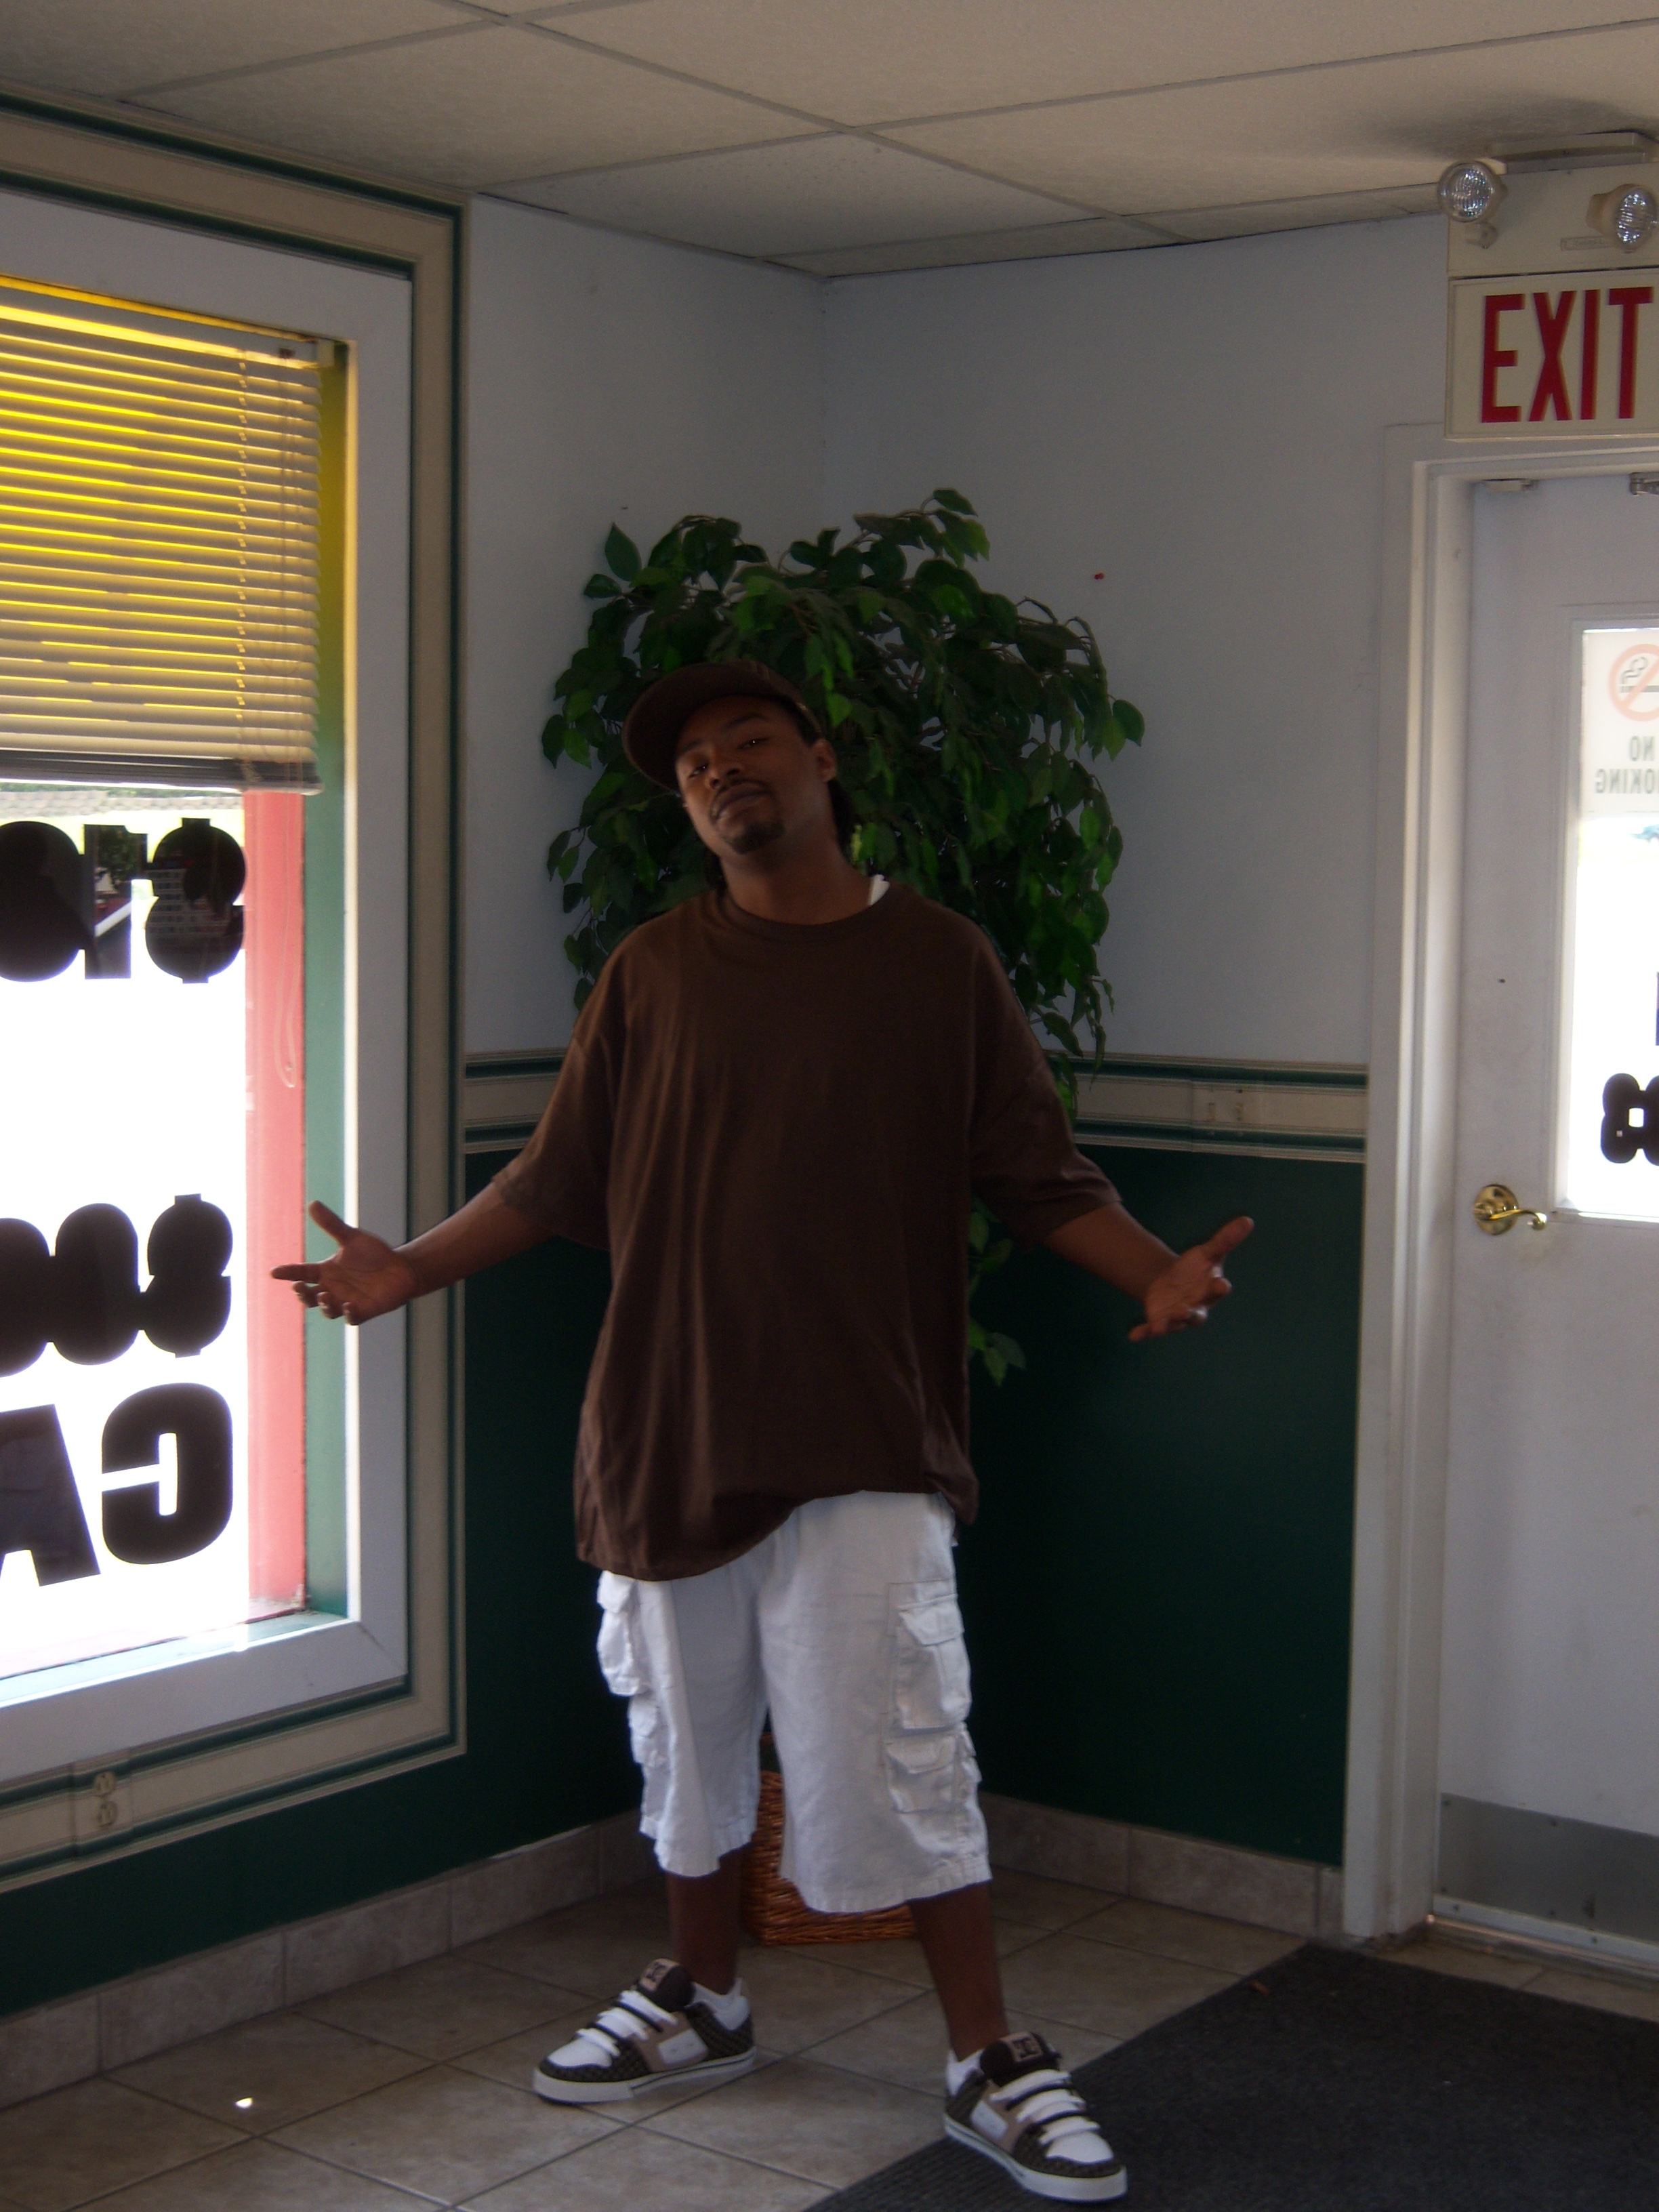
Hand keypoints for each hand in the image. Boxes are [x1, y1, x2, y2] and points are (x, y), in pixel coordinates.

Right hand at [271, 1200, 418, 1324]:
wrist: (401, 1268)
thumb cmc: (374, 1254)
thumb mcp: (352, 1238)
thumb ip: (332, 1224)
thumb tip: (313, 1203)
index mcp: (327, 1272)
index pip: (302, 1272)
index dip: (288, 1273)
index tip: (273, 1272)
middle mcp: (333, 1289)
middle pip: (309, 1297)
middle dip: (302, 1294)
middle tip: (299, 1287)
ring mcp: (346, 1301)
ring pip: (328, 1310)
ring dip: (323, 1304)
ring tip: (324, 1296)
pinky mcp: (363, 1311)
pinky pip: (352, 1318)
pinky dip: (349, 1314)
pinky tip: (349, 1305)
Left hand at [1130, 1216, 1252, 1341]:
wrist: (1171, 1282)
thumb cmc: (1195, 1269)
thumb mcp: (1208, 1252)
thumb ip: (1225, 1239)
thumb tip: (1248, 1219)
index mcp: (1210, 1290)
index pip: (1218, 1290)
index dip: (1220, 1288)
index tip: (1222, 1284)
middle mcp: (1196, 1307)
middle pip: (1196, 1314)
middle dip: (1191, 1314)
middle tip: (1185, 1311)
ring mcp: (1177, 1317)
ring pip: (1174, 1324)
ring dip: (1168, 1324)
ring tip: (1160, 1325)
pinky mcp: (1159, 1321)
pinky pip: (1151, 1330)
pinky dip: (1143, 1333)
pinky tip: (1133, 1336)